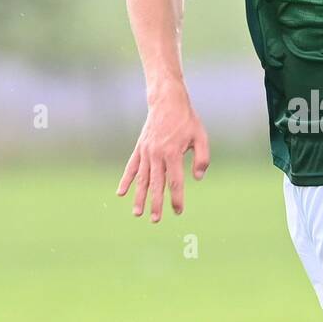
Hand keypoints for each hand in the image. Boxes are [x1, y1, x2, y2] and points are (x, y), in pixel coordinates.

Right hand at [116, 89, 209, 221]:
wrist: (166, 101)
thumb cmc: (186, 120)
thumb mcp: (200, 137)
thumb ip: (202, 158)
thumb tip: (197, 178)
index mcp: (173, 153)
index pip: (175, 181)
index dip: (176, 198)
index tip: (178, 211)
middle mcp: (157, 154)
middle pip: (156, 184)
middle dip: (155, 203)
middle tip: (155, 220)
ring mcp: (146, 152)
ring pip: (142, 179)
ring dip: (139, 197)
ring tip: (138, 213)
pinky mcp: (140, 148)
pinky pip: (131, 167)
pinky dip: (126, 180)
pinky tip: (120, 193)